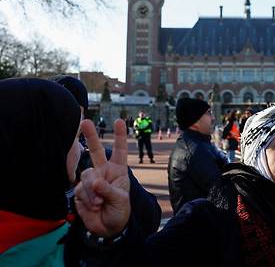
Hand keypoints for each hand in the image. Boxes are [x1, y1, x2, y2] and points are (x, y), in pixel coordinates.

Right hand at [75, 119, 130, 236]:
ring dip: (91, 190)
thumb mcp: (120, 200)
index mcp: (118, 170)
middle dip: (91, 136)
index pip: (119, 151)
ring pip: (86, 175)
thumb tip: (94, 182)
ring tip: (99, 203)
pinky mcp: (80, 191)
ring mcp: (91, 180)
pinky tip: (92, 206)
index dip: (120, 136)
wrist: (108, 228)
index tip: (119, 121)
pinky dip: (86, 198)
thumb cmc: (120, 211)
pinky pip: (78, 189)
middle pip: (95, 151)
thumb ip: (108, 190)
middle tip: (85, 121)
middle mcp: (103, 172)